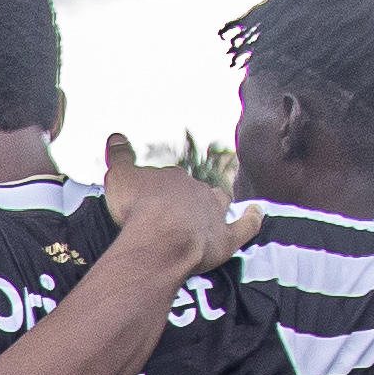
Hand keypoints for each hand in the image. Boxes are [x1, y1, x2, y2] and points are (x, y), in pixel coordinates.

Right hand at [91, 130, 262, 281]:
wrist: (162, 237)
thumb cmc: (138, 208)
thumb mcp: (120, 176)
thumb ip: (119, 156)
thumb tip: (116, 135)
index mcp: (172, 178)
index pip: (167, 179)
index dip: (158, 189)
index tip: (149, 199)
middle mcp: (196, 191)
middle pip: (193, 189)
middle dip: (186, 196)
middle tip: (174, 209)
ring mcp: (214, 214)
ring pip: (221, 200)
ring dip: (219, 201)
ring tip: (216, 203)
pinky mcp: (226, 239)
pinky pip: (246, 226)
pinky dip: (253, 218)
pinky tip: (257, 211)